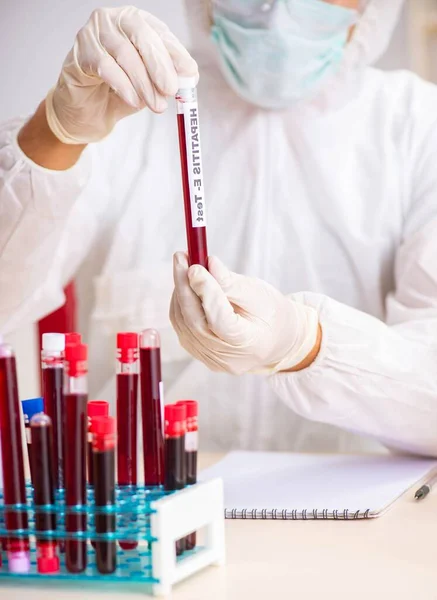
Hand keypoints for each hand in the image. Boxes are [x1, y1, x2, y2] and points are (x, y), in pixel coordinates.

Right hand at [45, 6, 197, 143]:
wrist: (85, 111)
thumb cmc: (117, 92)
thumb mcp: (148, 86)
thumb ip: (165, 79)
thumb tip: (188, 77)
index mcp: (136, 24)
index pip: (160, 33)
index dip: (176, 52)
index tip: (189, 72)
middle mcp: (115, 21)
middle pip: (142, 36)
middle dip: (160, 66)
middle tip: (170, 90)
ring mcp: (94, 33)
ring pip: (124, 53)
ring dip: (144, 83)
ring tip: (155, 105)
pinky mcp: (80, 52)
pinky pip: (105, 66)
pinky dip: (123, 85)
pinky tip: (133, 100)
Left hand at [170, 252, 320, 374]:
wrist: (276, 339)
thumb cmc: (271, 314)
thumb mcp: (259, 294)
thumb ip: (231, 283)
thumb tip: (208, 264)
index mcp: (250, 344)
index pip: (220, 320)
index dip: (206, 293)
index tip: (195, 267)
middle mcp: (227, 358)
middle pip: (195, 323)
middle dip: (184, 287)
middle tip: (180, 258)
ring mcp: (212, 360)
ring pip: (184, 324)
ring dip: (180, 293)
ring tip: (184, 267)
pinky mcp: (200, 356)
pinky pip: (183, 328)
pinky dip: (181, 305)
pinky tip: (186, 287)